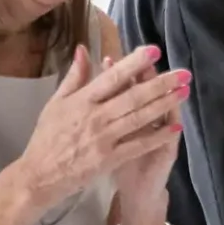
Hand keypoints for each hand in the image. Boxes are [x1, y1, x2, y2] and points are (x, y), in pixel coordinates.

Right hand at [11, 45, 186, 211]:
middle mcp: (94, 117)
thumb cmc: (48, 137)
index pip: (112, 77)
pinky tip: (175, 128)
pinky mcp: (109, 159)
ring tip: (184, 93)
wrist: (39, 175)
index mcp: (82, 100)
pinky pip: (138, 145)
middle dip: (161, 83)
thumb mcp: (55, 103)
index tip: (155, 51)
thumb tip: (84, 49)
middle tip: (184, 73)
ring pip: (139, 118)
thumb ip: (74, 76)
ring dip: (164, 105)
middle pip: (133, 96)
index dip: (134, 63)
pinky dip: (157, 136)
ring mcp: (103, 138)